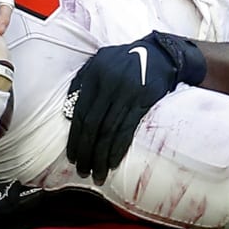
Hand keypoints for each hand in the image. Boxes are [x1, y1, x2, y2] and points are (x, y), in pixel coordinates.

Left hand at [64, 32, 207, 181]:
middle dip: (85, 151)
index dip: (74, 137)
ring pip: (109, 130)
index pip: (79, 112)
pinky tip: (112, 162)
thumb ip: (82, 81)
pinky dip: (118, 148)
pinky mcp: (143, 101)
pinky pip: (127, 129)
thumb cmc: (125, 61)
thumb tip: (68, 111)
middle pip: (92, 124)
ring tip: (97, 173)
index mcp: (94, 75)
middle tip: (82, 170)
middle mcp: (108, 84)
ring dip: (100, 155)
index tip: (71, 156)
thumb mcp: (99, 61)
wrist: (160, 55)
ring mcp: (127, 93)